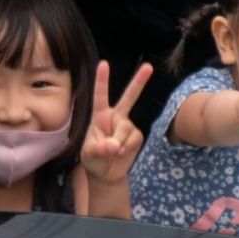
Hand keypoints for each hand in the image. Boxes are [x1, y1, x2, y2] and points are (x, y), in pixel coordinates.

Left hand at [80, 60, 151, 184]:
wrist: (106, 173)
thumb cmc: (93, 159)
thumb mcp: (89, 154)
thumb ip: (100, 149)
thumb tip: (115, 146)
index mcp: (99, 115)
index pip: (100, 95)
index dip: (102, 80)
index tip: (103, 63)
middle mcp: (115, 117)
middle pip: (129, 97)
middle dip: (139, 82)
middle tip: (148, 66)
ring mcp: (127, 126)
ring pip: (127, 129)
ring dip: (120, 142)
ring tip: (113, 152)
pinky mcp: (136, 136)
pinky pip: (134, 139)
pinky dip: (128, 147)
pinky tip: (122, 153)